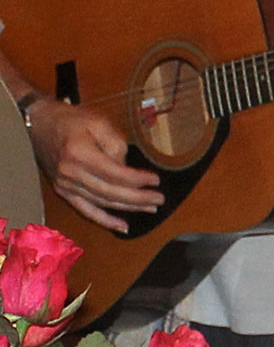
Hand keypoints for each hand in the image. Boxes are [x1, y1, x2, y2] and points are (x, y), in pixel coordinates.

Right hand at [27, 97, 163, 232]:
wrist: (40, 124)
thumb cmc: (72, 121)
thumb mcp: (98, 122)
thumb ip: (116, 144)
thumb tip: (126, 168)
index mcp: (80, 154)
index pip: (115, 174)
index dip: (137, 180)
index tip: (155, 180)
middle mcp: (71, 173)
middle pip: (111, 192)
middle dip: (138, 198)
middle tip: (159, 199)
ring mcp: (66, 185)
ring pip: (103, 202)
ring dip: (128, 207)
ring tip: (150, 208)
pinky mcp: (64, 192)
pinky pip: (87, 210)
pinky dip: (105, 220)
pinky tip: (123, 226)